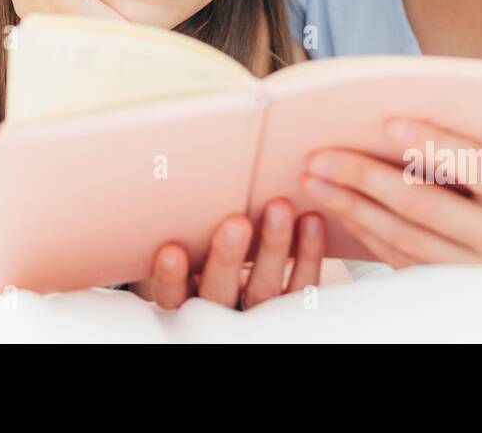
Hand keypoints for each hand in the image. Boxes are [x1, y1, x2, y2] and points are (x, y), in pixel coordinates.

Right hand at [137, 198, 325, 310]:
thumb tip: (184, 169)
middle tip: (236, 223)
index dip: (171, 276)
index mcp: (188, 294)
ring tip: (279, 207)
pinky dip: (308, 253)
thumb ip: (192, 222)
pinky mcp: (294, 306)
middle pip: (219, 292)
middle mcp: (221, 307)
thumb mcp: (196, 240)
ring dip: (272, 246)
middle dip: (228, 258)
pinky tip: (310, 220)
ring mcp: (259, 312)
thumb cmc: (215, 242)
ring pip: (263, 289)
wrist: (267, 278)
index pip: (171, 294)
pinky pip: (302, 286)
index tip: (171, 250)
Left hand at [298, 118, 481, 266]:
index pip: (475, 164)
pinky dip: (364, 230)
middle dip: (365, 177)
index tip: (387, 121)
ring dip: (352, 206)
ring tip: (316, 180)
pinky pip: (398, 258)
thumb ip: (465, 149)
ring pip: (402, 236)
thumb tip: (388, 124)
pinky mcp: (452, 290)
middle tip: (320, 155)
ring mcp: (479, 273)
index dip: (432, 142)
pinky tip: (338, 207)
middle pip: (423, 205)